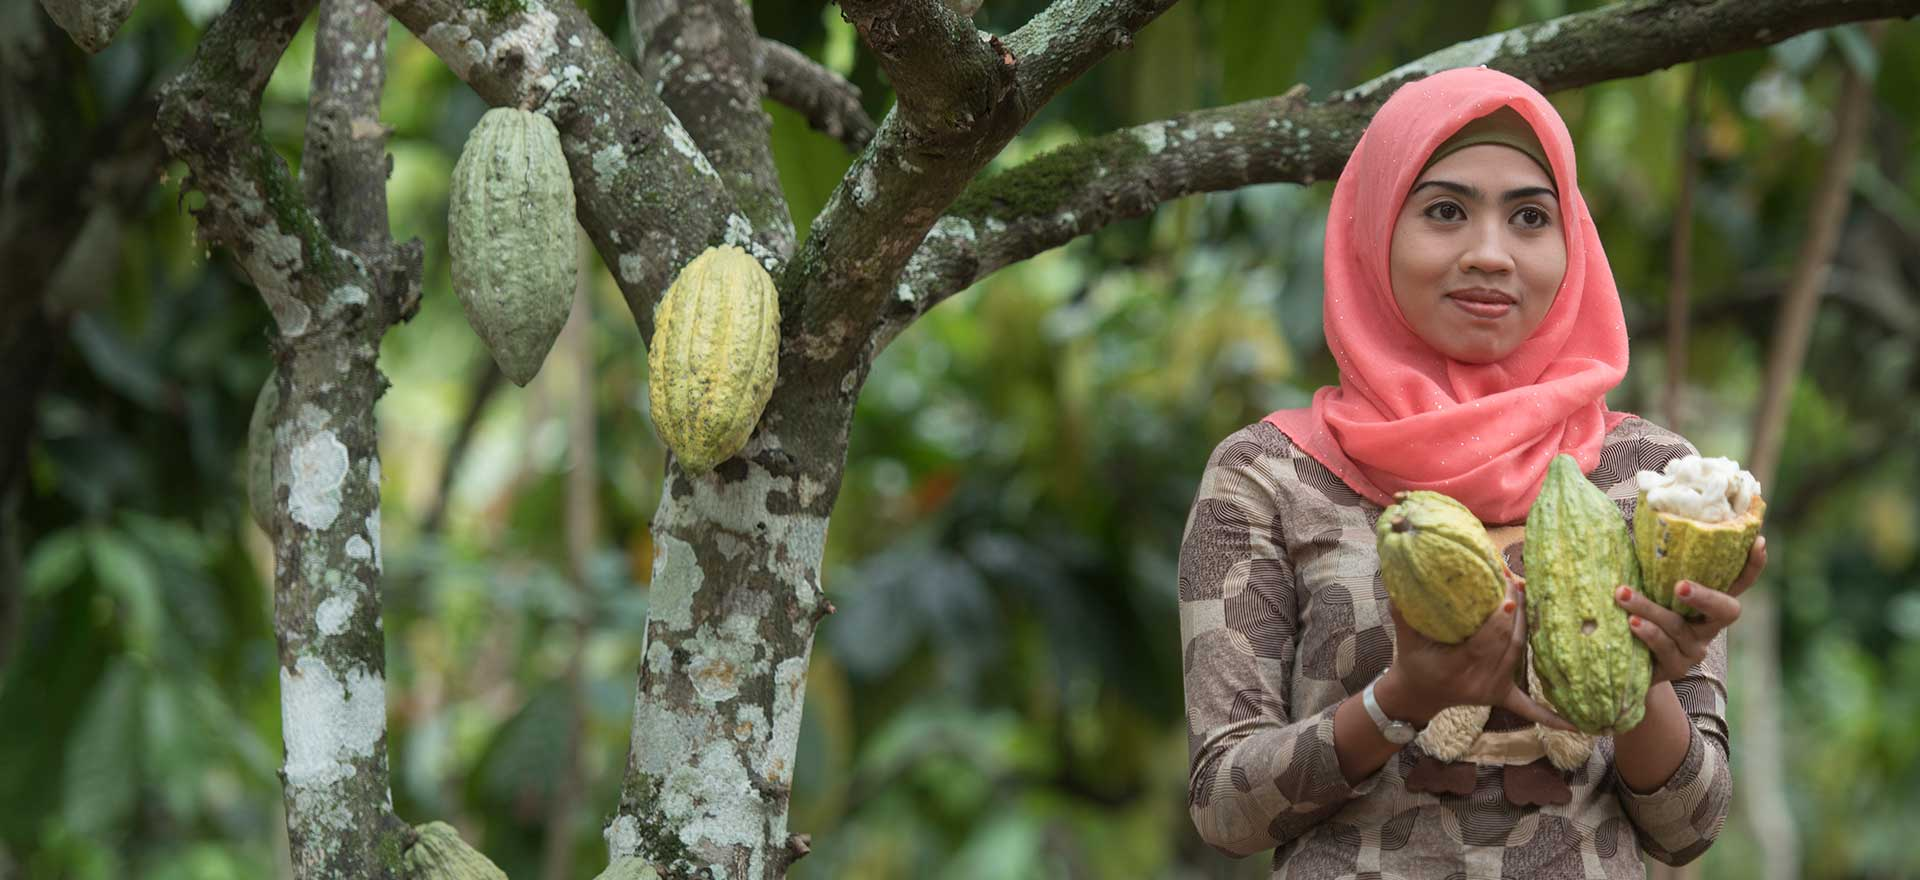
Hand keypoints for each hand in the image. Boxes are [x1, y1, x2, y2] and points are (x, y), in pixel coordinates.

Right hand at [1379, 570, 1575, 730]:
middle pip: (1509, 645)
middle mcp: (1478, 683)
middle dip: (1518, 612)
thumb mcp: (1405, 639)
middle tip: (1523, 584)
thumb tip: (1399, 579)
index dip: (1500, 618)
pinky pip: (1530, 708)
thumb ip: (1402, 611)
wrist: (1416, 696)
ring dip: (1530, 627)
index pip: (1485, 641)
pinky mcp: (1501, 696)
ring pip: (1520, 655)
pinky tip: (1579, 726)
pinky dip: (1553, 718)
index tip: (1510, 594)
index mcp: (1455, 669)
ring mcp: (1492, 691)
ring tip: (1536, 599)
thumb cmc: (1411, 662)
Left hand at [1614, 536, 1767, 685]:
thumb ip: (1653, 566)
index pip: (1738, 582)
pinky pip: (1665, 647)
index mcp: (1708, 602)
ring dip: (1649, 608)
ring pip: (1678, 626)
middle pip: (1725, 610)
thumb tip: (1642, 522)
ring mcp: (1695, 648)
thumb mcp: (1649, 587)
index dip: (1752, 565)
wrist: (1624, 662)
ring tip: (1623, 594)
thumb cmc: (1639, 612)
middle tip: (1680, 585)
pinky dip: (1648, 633)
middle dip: (1706, 596)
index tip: (1758, 541)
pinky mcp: (1677, 666)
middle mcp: (1709, 625)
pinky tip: (1631, 622)